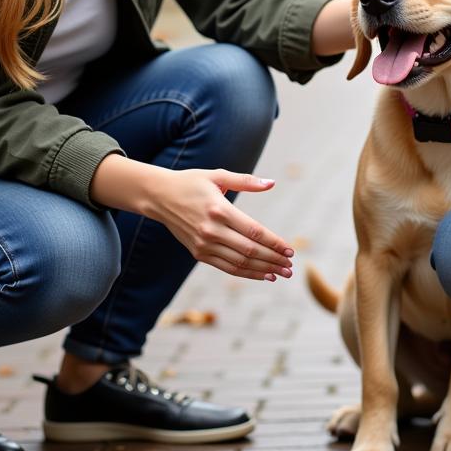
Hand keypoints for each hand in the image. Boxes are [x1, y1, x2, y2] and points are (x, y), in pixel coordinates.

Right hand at [91, 156, 292, 280]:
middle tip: (291, 266)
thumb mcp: (217, 175)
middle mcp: (211, 230)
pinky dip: (246, 273)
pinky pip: (227, 267)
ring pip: (239, 263)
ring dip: (263, 270)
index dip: (274, 242)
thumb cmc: (191, 182)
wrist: (159, 196)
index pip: (254, 231)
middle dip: (273, 260)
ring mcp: (203, 244)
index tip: (290, 250)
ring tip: (281, 273)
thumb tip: (272, 183)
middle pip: (249, 250)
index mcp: (219, 209)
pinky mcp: (198, 253)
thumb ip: (246, 181)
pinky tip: (263, 275)